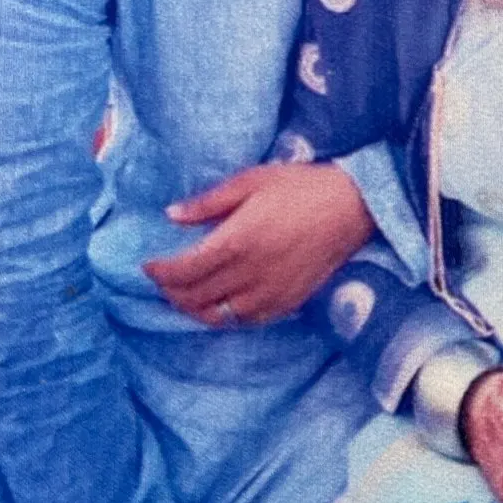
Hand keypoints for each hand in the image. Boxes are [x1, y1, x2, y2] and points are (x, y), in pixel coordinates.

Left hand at [144, 163, 374, 325]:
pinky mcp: (287, 303)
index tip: (148, 264)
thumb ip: (208, 202)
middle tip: (162, 280)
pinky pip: (245, 321)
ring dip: (193, 308)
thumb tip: (171, 215)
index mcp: (237, 240)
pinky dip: (224, 316)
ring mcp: (270, 292)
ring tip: (184, 295)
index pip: (183, 270)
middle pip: (193, 297)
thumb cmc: (302, 186)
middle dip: (170, 291)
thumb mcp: (251, 181)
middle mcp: (249, 273)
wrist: (354, 207)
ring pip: (216, 316)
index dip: (159, 271)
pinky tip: (218, 303)